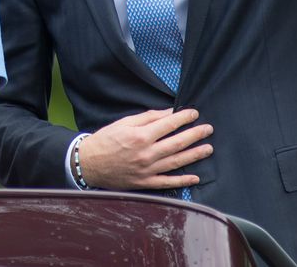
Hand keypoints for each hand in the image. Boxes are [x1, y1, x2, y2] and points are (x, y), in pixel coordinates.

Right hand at [77, 108, 212, 190]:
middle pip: (177, 143)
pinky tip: (195, 177)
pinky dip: (182, 181)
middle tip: (208, 129)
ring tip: (208, 148)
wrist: (89, 163)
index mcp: (140, 136)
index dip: (184, 118)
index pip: (168, 124)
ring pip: (177, 162)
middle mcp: (146, 154)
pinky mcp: (145, 183)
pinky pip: (167, 182)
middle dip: (195, 134)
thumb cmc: (105, 140)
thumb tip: (168, 113)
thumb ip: (147, 118)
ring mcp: (147, 170)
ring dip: (195, 155)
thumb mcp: (123, 123)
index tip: (194, 113)